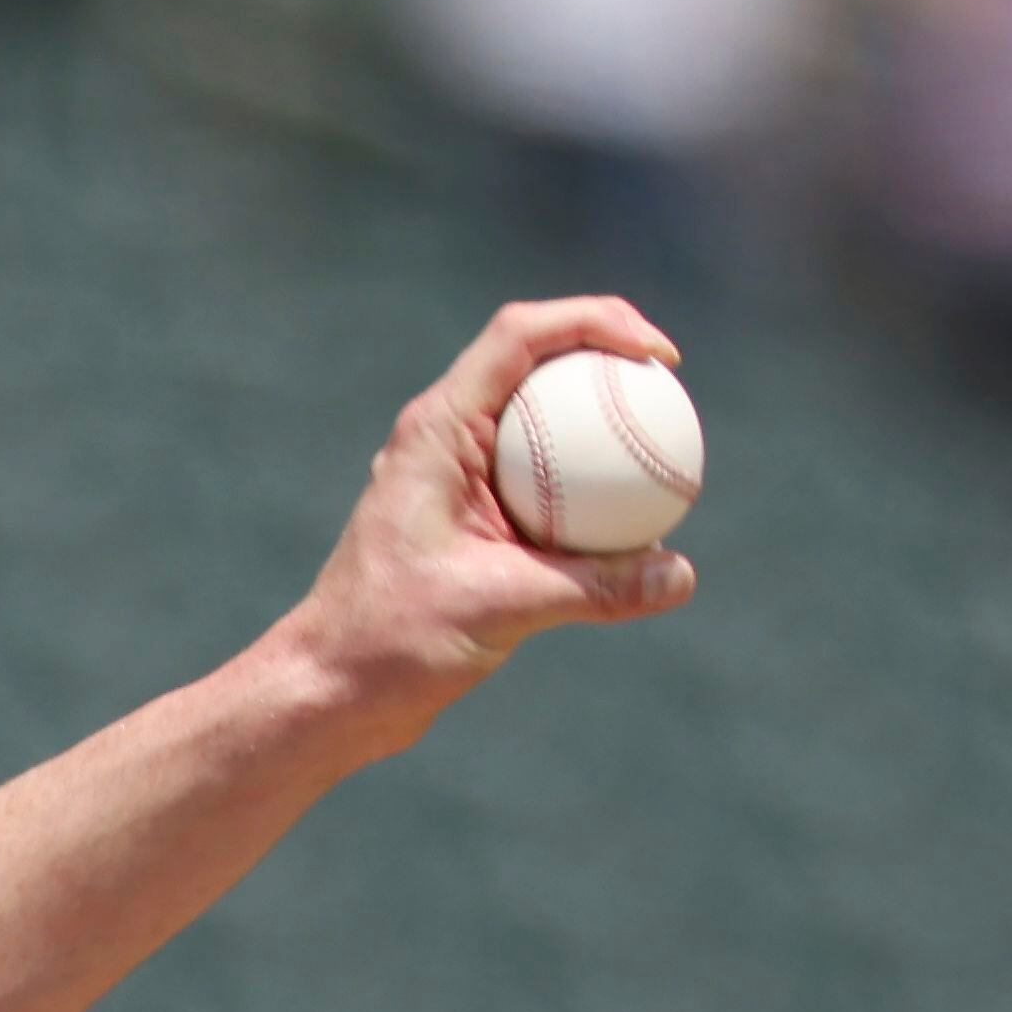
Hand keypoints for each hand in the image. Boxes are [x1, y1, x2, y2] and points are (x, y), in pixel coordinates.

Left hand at [282, 297, 695, 746]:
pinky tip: (639, 524)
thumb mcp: (498, 608)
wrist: (330, 690)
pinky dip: (589, 490)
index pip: (520, 337)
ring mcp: (456, 479)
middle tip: (675, 391)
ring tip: (669, 446)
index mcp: (436, 430)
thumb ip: (594, 588)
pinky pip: (542, 485)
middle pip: (538, 364)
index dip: (597, 321)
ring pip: (541, 425)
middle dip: (608, 359)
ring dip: (600, 425)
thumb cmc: (389, 641)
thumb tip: (681, 575)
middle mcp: (444, 440)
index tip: (661, 358)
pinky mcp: (470, 522)